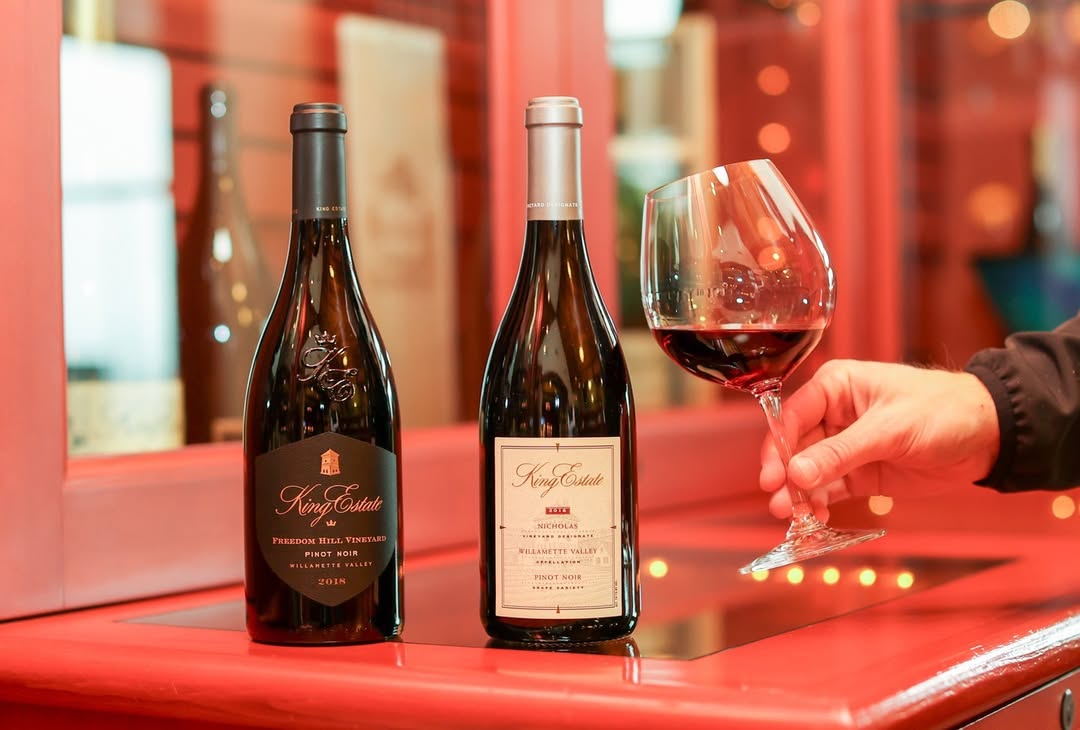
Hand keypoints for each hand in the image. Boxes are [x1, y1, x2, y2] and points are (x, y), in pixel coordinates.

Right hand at [760, 360, 999, 519]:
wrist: (988, 436)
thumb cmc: (942, 411)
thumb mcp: (889, 430)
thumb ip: (841, 453)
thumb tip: (797, 474)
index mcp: (836, 387)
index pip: (793, 416)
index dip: (780, 446)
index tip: (773, 475)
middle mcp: (834, 415)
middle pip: (796, 447)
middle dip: (786, 475)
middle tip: (779, 502)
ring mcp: (846, 446)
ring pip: (809, 472)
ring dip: (799, 494)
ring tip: (793, 516)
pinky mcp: (861, 473)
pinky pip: (830, 489)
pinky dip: (820, 504)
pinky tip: (815, 518)